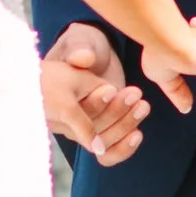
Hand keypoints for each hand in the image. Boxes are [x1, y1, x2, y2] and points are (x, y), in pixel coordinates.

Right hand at [43, 23, 149, 166]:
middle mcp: (62, 119)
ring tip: (142, 106)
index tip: (111, 89)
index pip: (70, 112)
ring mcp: (79, 129)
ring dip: (124, 125)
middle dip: (116, 111)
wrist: (87, 53)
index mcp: (53, 97)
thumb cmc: (81, 46)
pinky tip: (137, 134)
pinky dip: (122, 149)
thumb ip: (79, 49)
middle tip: (135, 93)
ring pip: (100, 143)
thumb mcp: (79, 41)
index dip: (94, 104)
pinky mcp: (96, 133)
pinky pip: (105, 155)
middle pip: (89, 128)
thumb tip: (83, 57)